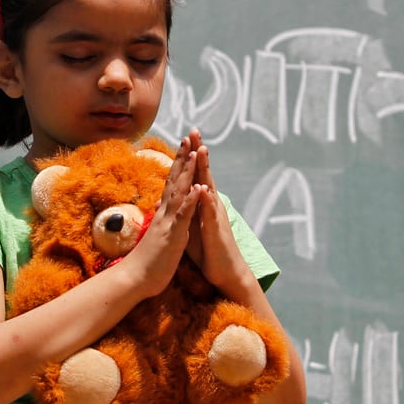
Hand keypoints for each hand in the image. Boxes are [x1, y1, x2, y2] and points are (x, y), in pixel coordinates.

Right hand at [126, 134, 203, 297]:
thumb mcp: (156, 236)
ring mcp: (168, 222)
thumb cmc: (147, 262)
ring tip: (195, 152)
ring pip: (179, 192)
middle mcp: (165, 213)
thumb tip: (158, 212)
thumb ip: (159, 222)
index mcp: (164, 214)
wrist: (134, 279)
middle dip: (182, 158)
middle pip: (174, 180)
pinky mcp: (173, 235)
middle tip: (189, 137)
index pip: (172, 184)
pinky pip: (183, 216)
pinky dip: (190, 201)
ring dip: (187, 172)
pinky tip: (198, 188)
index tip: (185, 148)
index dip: (178, 166)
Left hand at [183, 129, 251, 292]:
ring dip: (205, 170)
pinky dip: (207, 201)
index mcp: (203, 203)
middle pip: (204, 174)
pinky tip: (204, 189)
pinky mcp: (215, 231)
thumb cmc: (209, 250)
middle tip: (195, 131)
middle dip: (199, 153)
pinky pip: (210, 214)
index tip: (185, 137)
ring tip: (202, 150)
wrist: (226, 272)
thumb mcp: (194, 225)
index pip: (196, 175)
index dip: (190, 156)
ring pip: (209, 188)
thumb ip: (188, 208)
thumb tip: (177, 197)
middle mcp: (211, 205)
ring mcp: (215, 216)